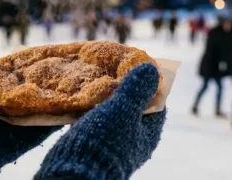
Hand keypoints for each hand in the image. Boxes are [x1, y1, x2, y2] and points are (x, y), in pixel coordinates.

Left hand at [0, 47, 59, 178]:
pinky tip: (68, 112)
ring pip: (36, 115)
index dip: (27, 71)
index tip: (45, 58)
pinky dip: (51, 125)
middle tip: (68, 73)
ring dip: (54, 105)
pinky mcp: (13, 147)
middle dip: (46, 87)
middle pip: (28, 97)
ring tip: (76, 90)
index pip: (11, 81)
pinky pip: (36, 135)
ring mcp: (8, 131)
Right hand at [35, 64, 166, 179]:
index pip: (157, 100)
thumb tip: (151, 69)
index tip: (138, 63)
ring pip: (115, 111)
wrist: (74, 173)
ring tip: (99, 75)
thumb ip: (136, 90)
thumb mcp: (123, 111)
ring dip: (108, 94)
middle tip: (115, 65)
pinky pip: (98, 118)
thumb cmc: (103, 143)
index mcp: (148, 133)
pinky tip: (84, 93)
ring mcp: (114, 141)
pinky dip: (94, 105)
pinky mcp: (95, 143)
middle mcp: (134, 138)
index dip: (149, 81)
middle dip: (126, 85)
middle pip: (135, 105)